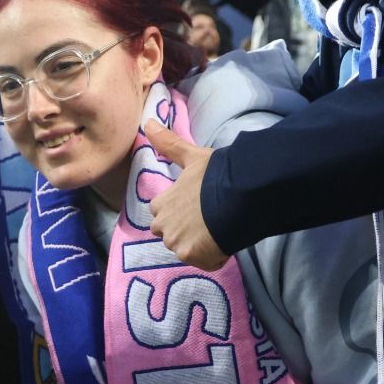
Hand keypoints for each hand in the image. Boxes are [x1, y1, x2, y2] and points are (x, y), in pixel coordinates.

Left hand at [144, 121, 228, 269]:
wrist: (237, 197)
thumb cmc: (216, 176)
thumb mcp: (193, 157)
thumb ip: (169, 144)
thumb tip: (147, 123)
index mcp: (161, 204)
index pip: (163, 213)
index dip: (182, 211)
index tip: (199, 206)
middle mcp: (163, 226)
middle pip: (172, 235)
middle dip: (186, 232)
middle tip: (209, 220)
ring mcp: (177, 243)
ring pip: (187, 249)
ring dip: (200, 244)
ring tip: (220, 228)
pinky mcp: (193, 257)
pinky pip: (204, 261)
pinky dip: (215, 256)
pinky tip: (226, 240)